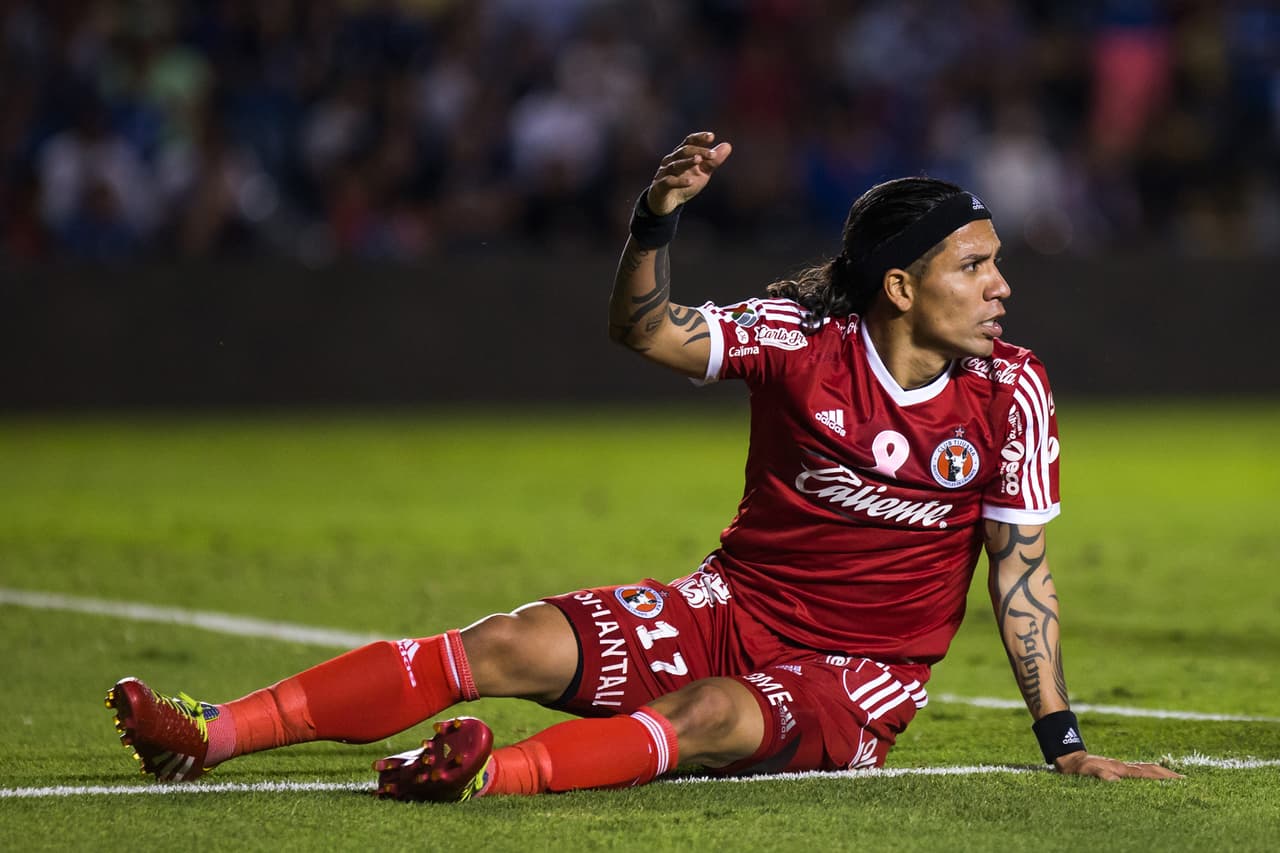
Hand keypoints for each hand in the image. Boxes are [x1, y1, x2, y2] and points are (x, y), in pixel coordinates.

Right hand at [646, 131, 732, 214]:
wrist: (667, 203)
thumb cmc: (685, 183)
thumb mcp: (702, 172)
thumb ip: (713, 161)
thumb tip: (728, 146)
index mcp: (681, 155)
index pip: (689, 142)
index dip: (699, 138)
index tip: (712, 136)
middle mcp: (671, 160)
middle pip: (683, 151)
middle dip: (698, 151)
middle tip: (712, 154)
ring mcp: (664, 173)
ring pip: (675, 164)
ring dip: (687, 162)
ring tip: (698, 160)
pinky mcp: (660, 186)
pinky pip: (669, 181)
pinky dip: (679, 181)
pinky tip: (690, 182)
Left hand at [1053, 751, 1183, 780]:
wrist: (1069, 756)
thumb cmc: (1077, 767)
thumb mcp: (1085, 772)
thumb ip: (1099, 774)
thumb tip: (1114, 780)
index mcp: (1120, 769)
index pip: (1145, 773)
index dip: (1161, 776)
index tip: (1179, 779)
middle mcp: (1123, 767)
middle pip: (1150, 769)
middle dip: (1167, 774)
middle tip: (1185, 779)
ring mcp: (1121, 767)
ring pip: (1145, 769)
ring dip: (1161, 773)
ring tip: (1176, 777)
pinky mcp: (1117, 769)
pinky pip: (1138, 771)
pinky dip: (1150, 773)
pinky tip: (1154, 776)